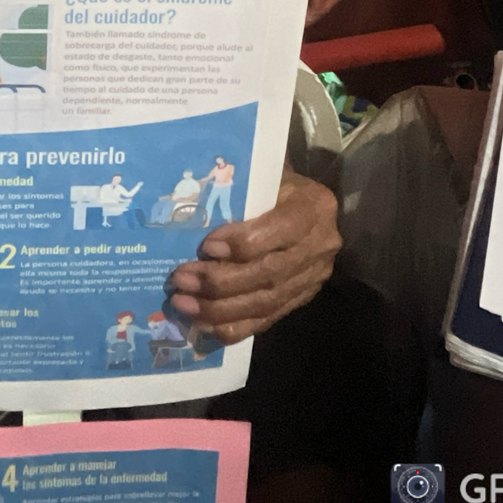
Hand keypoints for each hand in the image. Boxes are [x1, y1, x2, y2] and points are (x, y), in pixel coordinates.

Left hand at [168, 169, 340, 342]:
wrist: (297, 201)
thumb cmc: (270, 183)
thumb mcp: (260, 177)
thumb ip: (237, 194)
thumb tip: (187, 213)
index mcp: (313, 206)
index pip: (282, 229)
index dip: (243, 243)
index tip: (206, 246)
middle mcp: (321, 244)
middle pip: (270, 272)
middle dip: (221, 282)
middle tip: (182, 279)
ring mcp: (313, 276)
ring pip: (267, 302)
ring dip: (220, 308)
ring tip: (184, 303)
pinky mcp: (301, 298)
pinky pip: (267, 319)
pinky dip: (233, 326)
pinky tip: (203, 322)